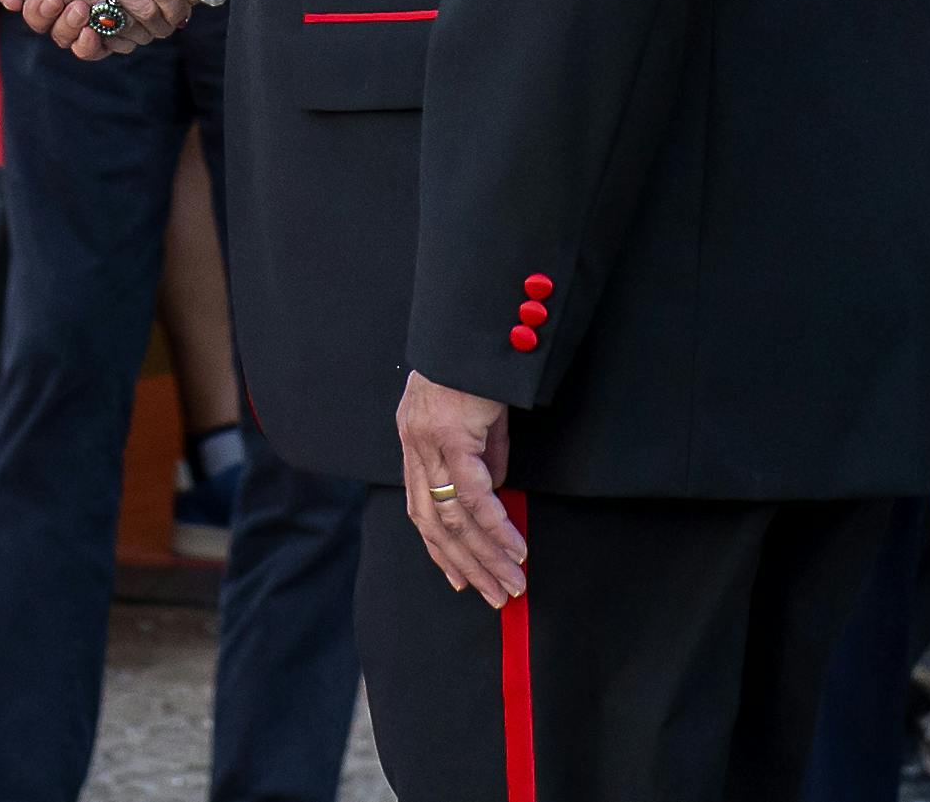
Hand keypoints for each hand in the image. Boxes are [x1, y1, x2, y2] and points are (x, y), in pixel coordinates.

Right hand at [0, 0, 192, 57]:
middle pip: (49, 13)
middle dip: (42, 16)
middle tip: (48, 2)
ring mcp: (109, 2)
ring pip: (72, 33)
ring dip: (68, 32)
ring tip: (77, 15)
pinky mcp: (131, 23)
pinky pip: (103, 45)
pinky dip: (96, 46)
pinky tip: (94, 35)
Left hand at [395, 370, 525, 605]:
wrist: (470, 333)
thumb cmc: (475, 372)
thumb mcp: (479, 421)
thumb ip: (482, 458)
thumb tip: (494, 495)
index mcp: (414, 443)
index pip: (419, 509)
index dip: (438, 548)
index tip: (458, 579)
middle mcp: (414, 446)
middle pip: (435, 522)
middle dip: (466, 564)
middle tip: (495, 595)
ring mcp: (428, 442)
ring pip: (453, 516)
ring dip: (485, 556)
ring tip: (513, 582)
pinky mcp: (451, 435)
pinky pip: (474, 493)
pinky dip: (495, 526)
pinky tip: (515, 548)